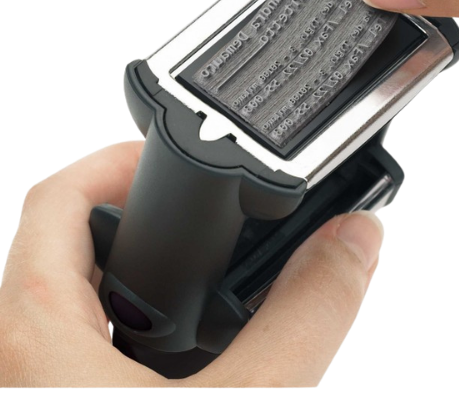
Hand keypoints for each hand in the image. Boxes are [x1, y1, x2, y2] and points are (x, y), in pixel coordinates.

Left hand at [0, 141, 383, 387]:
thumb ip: (310, 315)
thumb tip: (355, 240)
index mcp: (41, 342)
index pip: (51, 202)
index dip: (109, 160)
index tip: (168, 156)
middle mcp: (30, 363)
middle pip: (65, 243)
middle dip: (138, 214)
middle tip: (200, 212)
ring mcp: (54, 392)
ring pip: (87, 298)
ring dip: (150, 274)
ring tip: (209, 274)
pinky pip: (104, 348)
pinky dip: (154, 326)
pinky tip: (204, 348)